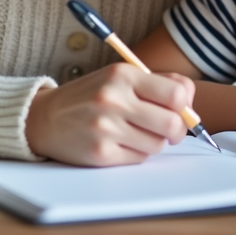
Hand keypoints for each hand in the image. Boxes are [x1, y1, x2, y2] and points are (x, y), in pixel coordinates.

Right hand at [25, 63, 193, 165]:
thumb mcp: (120, 77)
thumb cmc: (90, 96)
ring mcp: (106, 128)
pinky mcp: (101, 154)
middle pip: (172, 124)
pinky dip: (136, 153)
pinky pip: (139, 158)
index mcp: (123, 75)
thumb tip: (190, 101)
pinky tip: (121, 142)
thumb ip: (158, 84)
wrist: (46, 118)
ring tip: (137, 132)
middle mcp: (114, 99)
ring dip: (154, 141)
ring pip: (158, 144)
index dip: (184, 106)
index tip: (179, 110)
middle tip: (168, 129)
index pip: (176, 94)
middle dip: (177, 130)